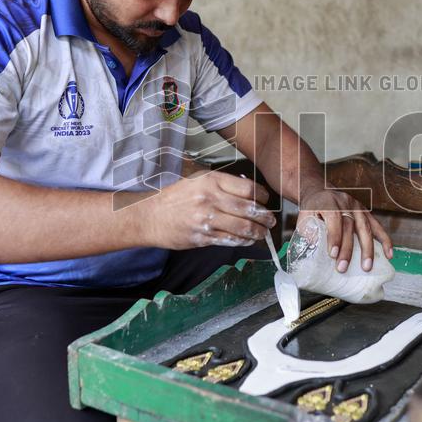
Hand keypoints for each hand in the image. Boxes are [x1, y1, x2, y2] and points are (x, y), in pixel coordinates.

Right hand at [139, 171, 275, 249]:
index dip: (262, 197)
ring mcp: (206, 219)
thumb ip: (222, 184)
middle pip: (249, 209)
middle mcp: (210, 199)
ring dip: (258, 232)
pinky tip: (248, 240)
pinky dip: (243, 241)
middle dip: (265, 217)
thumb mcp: (198, 180)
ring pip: (242, 227)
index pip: (247, 189)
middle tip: (271, 221)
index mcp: (211, 181)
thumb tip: (249, 192)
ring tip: (263, 233)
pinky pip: (230, 240)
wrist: (150, 216)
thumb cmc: (175, 197)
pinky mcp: (203, 236)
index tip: (266, 201)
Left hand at [297, 187, 392, 273]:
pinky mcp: (366, 212)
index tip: (333, 254)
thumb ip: (308, 232)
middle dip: (348, 249)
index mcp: (328, 203)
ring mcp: (357, 207)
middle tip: (343, 268)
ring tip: (367, 267)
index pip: (334, 220)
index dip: (334, 237)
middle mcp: (345, 203)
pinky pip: (377, 226)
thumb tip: (314, 253)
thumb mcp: (304, 216)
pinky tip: (389, 253)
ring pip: (365, 228)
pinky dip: (385, 240)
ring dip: (367, 249)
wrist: (321, 191)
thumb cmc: (312, 208)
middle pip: (350, 227)